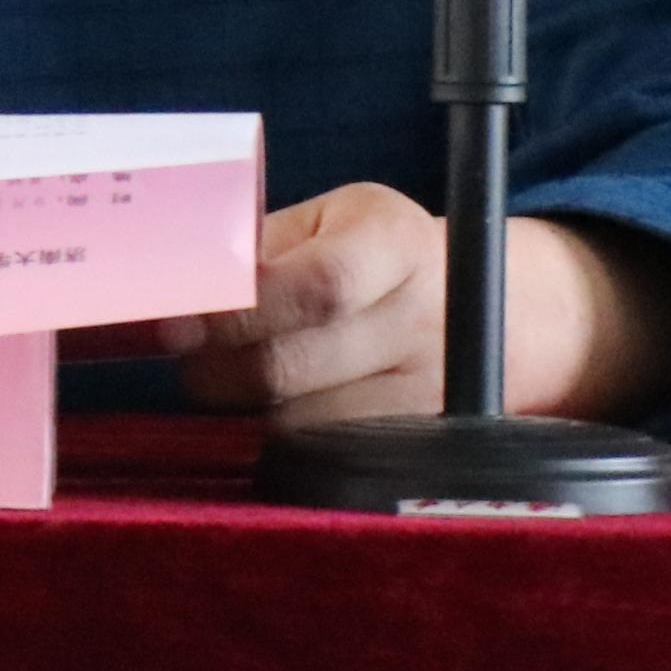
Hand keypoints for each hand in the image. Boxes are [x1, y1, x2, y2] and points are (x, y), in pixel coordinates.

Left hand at [78, 183, 670, 429]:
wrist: (497, 310)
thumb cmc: (381, 254)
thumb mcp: (337, 219)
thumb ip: (262, 243)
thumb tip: (173, 271)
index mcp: (395, 243)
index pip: (317, 286)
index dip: (238, 309)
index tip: (174, 315)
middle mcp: (416, 322)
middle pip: (290, 368)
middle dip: (214, 362)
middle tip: (178, 344)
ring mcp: (419, 395)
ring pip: (293, 421)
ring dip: (238, 399)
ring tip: (224, 365)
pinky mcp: (410, 446)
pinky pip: (317, 451)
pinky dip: (274, 430)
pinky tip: (265, 399)